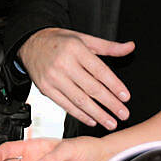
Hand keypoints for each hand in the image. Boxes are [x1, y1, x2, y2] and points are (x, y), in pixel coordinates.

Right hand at [19, 27, 134, 128]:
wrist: (31, 43)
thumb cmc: (60, 41)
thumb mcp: (84, 38)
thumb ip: (108, 46)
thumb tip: (130, 47)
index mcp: (76, 49)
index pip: (99, 70)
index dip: (114, 85)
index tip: (125, 97)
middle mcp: (64, 64)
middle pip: (91, 88)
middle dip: (110, 103)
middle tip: (123, 114)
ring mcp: (53, 78)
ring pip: (79, 100)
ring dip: (97, 114)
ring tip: (111, 122)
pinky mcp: (45, 89)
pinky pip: (65, 105)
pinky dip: (80, 115)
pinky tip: (92, 120)